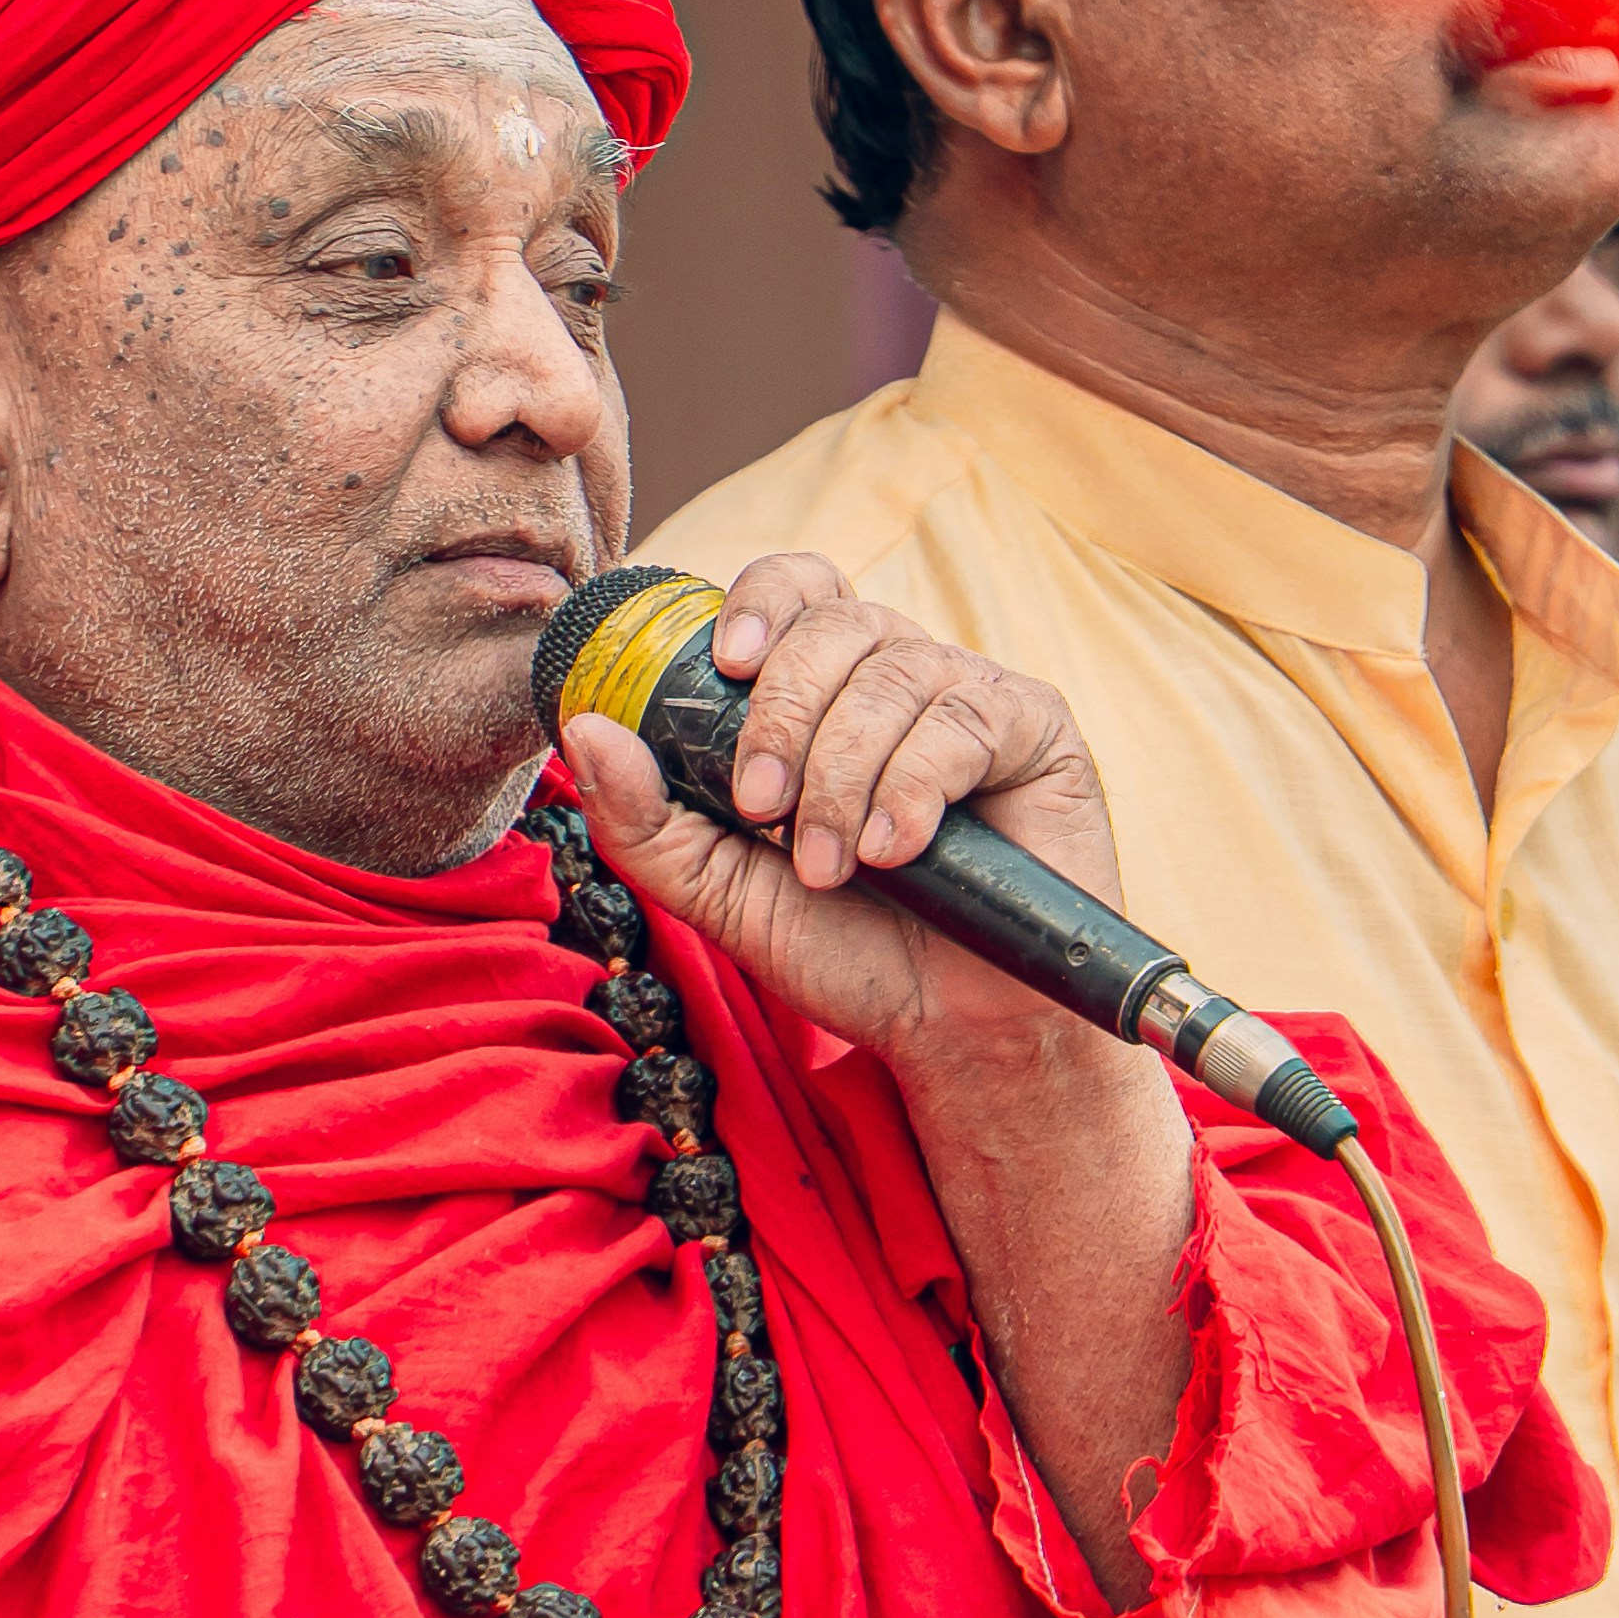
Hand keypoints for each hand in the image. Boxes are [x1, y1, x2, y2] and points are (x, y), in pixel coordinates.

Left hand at [555, 550, 1127, 1088]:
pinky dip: (913, 788)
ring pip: (892, 674)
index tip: (729, 665)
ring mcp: (969, 694)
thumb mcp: (717, 889)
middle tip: (762, 812)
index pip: (795, 588)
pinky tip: (897, 850)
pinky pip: (962, 721)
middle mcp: (898, 673)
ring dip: (841, 776)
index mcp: (826, 688)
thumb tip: (584, 725)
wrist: (948, 1029)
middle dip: (781, 718)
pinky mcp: (1035, 728)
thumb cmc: (843, 947)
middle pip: (833, 623)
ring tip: (831, 865)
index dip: (761, 603)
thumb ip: (644, 817)